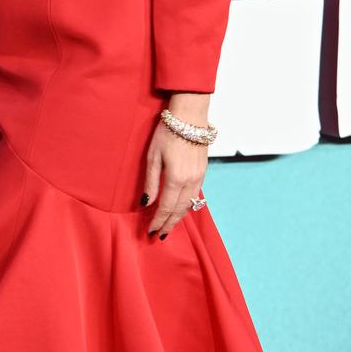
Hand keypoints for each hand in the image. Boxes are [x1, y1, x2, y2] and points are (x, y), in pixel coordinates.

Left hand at [141, 117, 207, 238]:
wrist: (190, 116)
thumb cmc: (167, 132)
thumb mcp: (153, 156)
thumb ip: (151, 181)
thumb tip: (147, 202)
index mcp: (176, 178)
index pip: (166, 207)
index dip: (158, 221)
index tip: (150, 231)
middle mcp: (190, 181)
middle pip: (179, 210)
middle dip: (169, 224)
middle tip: (160, 235)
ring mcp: (199, 177)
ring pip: (189, 205)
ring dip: (179, 217)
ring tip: (169, 226)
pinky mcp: (203, 171)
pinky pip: (195, 195)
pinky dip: (187, 206)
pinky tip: (181, 209)